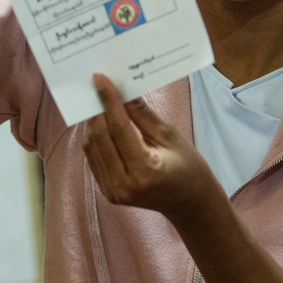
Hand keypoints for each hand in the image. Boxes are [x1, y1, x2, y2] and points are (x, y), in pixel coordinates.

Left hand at [82, 73, 212, 219]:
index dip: (107, 100)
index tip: (99, 78)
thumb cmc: (188, 168)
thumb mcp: (170, 136)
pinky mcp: (107, 191)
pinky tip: (101, 121)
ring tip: (98, 101)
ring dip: (93, 121)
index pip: (118, 128)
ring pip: (92, 146)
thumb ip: (142, 114)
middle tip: (97, 85)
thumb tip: (122, 89)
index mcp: (144, 170)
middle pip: (100, 136)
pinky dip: (95, 136)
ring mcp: (112, 191)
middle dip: (97, 108)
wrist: (190, 204)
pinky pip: (93, 157)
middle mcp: (123, 184)